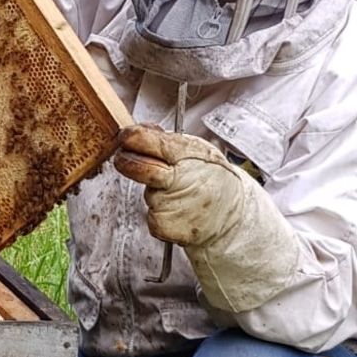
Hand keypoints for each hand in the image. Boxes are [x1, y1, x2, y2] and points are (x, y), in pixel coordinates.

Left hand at [114, 124, 298, 314]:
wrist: (232, 215)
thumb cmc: (212, 178)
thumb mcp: (197, 150)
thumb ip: (168, 141)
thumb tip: (140, 130)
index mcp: (186, 155)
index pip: (149, 141)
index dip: (132, 137)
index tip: (125, 137)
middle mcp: (178, 179)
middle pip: (138, 167)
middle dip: (126, 161)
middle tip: (124, 159)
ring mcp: (170, 204)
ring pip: (147, 194)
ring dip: (156, 193)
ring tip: (178, 194)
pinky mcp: (165, 226)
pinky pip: (151, 216)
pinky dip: (159, 214)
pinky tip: (177, 210)